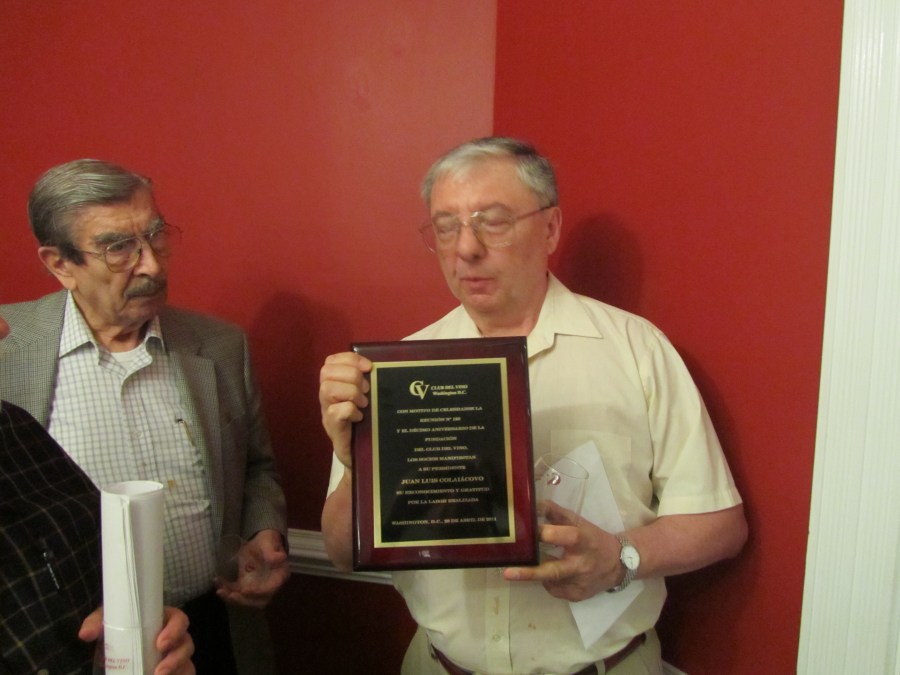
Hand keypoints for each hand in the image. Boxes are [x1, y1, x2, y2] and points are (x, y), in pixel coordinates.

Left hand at [78, 606, 194, 674]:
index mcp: (163, 620)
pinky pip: (183, 674)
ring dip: (176, 671)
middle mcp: (174, 639)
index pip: (179, 620)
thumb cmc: (116, 627)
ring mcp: (174, 658)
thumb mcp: (107, 620)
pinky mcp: (172, 672)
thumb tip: (86, 634)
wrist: (112, 648)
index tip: (160, 644)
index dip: (175, 630)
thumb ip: (97, 623)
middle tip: (159, 672)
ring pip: (187, 664)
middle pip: (186, 645)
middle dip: (176, 659)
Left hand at [216, 529, 289, 607]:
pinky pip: (236, 592)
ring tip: (220, 591)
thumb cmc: (267, 541)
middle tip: (231, 595)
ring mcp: (257, 587)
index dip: (259, 592)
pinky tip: (217, 583)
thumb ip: (272, 552)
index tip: (245, 590)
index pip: (270, 589)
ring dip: (232, 598)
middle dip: (244, 601)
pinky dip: (226, 591)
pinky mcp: (246, 585)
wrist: (260, 541)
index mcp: (279, 576)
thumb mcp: (269, 544)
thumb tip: (279, 558)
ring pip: (246, 600)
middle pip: (259, 601)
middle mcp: (269, 585)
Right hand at [319, 352, 372, 467]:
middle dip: (352, 376)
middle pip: (327, 371)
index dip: (350, 359)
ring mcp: (326, 412)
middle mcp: (326, 397)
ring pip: (328, 389)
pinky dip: (350, 410)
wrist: (361, 454)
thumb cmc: (365, 423)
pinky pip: (336, 411)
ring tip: (363, 403)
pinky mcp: (332, 427)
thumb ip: (366, 382)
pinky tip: (359, 417)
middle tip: (367, 390)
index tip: (369, 367)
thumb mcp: (365, 398)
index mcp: (334, 385)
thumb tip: (377, 367)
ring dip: (351, 392)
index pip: (331, 361)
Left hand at [503, 501, 622, 600]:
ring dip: (534, 574)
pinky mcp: (576, 596)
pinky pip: (554, 589)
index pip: (566, 536)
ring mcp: (579, 584)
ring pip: (549, 581)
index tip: (528, 531)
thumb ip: (555, 513)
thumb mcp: (578, 521)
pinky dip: (547, 581)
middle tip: (507, 573)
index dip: (547, 533)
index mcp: (584, 541)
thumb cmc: (593, 538)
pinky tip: (550, 573)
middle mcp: (582, 565)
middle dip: (529, 572)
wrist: (619, 565)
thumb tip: (531, 504)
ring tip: (521, 567)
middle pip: (554, 570)